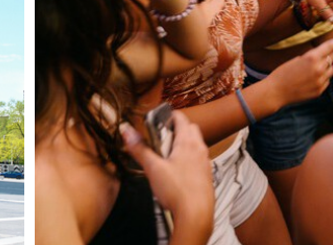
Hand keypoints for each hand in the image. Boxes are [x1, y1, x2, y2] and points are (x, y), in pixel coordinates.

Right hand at [121, 114, 214, 230]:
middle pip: (190, 129)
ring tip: (166, 156)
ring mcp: (205, 163)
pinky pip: (198, 160)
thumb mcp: (153, 168)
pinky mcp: (206, 176)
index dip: (168, 116)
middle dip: (176, 129)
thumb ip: (139, 149)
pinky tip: (176, 172)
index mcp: (188, 142)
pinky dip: (188, 159)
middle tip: (160, 138)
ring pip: (195, 145)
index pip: (181, 118)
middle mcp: (200, 149)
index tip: (156, 121)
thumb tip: (126, 131)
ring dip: (182, 145)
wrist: (196, 215)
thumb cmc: (178, 191)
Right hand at [267, 39, 332, 105]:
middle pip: (332, 58)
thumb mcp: (296, 59)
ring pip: (331, 70)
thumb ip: (311, 56)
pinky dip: (322, 78)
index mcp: (312, 58)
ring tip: (315, 68)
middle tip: (320, 56)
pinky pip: (326, 81)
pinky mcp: (319, 91)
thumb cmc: (282, 73)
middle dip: (327, 55)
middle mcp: (318, 69)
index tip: (332, 43)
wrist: (276, 91)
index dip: (331, 44)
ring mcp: (320, 81)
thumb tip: (322, 54)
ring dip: (326, 67)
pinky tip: (312, 78)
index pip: (330, 47)